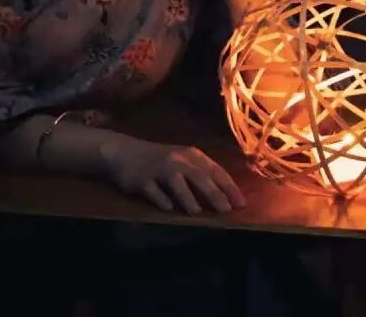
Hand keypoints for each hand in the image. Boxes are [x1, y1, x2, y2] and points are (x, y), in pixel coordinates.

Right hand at [99, 135, 245, 214]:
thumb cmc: (161, 159)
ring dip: (187, 196)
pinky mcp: (142, 179)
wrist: (125, 152)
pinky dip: (161, 199)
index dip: (229, 187)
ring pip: (176, 181)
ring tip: (196, 212)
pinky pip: (153, 190)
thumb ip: (202, 175)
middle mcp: (178, 159)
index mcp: (192, 155)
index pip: (216, 171)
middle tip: (226, 210)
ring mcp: (159, 168)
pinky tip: (168, 208)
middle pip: (199, 176)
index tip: (240, 204)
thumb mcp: (183, 161)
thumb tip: (226, 197)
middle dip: (214, 193)